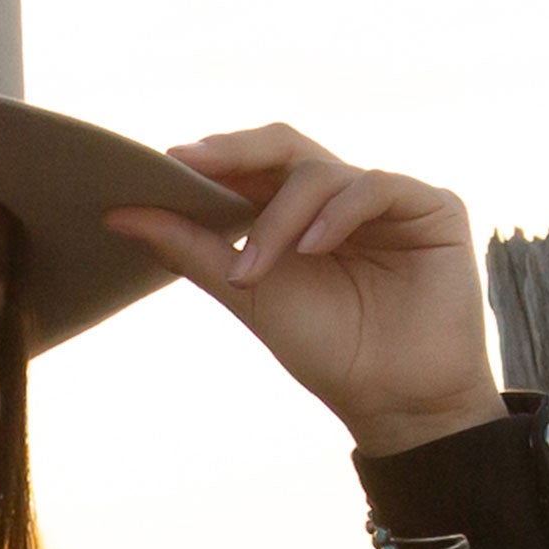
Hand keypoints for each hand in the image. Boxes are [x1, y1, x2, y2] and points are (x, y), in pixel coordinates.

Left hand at [106, 123, 507, 455]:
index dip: (212, 159)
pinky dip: (337, 213)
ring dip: (277, 219)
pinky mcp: (431, 207)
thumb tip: (117, 214)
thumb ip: (192, 250)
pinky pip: (375, 186)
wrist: (395, 402)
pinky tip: (312, 248)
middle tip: (189, 166)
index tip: (162, 165)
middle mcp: (340, 196)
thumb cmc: (327, 351)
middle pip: (285, 147)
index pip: (253, 165)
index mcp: (298, 212)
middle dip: (235, 154)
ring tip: (251, 271)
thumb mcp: (248, 295)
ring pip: (321, 172)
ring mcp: (387, 198)